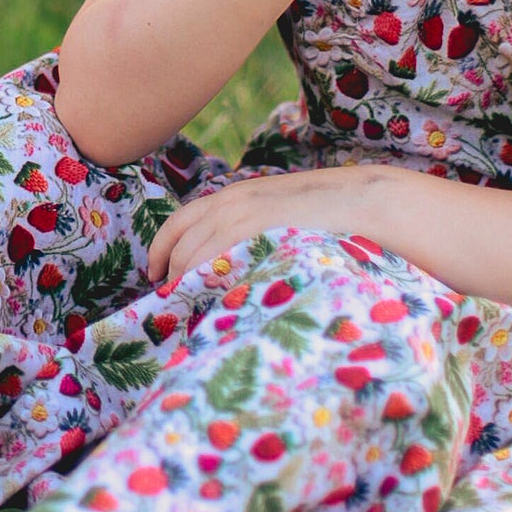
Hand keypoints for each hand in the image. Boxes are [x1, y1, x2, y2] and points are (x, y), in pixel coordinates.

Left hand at [146, 165, 392, 285]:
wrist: (356, 202)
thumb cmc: (317, 211)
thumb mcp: (268, 209)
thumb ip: (241, 227)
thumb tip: (219, 259)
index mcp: (229, 198)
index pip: (177, 224)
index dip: (160, 251)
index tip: (155, 275)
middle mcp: (228, 207)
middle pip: (182, 249)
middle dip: (173, 278)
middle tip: (173, 304)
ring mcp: (242, 225)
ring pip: (196, 264)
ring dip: (189, 289)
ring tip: (195, 313)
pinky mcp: (258, 243)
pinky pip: (220, 271)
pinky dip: (210, 289)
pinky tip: (216, 307)